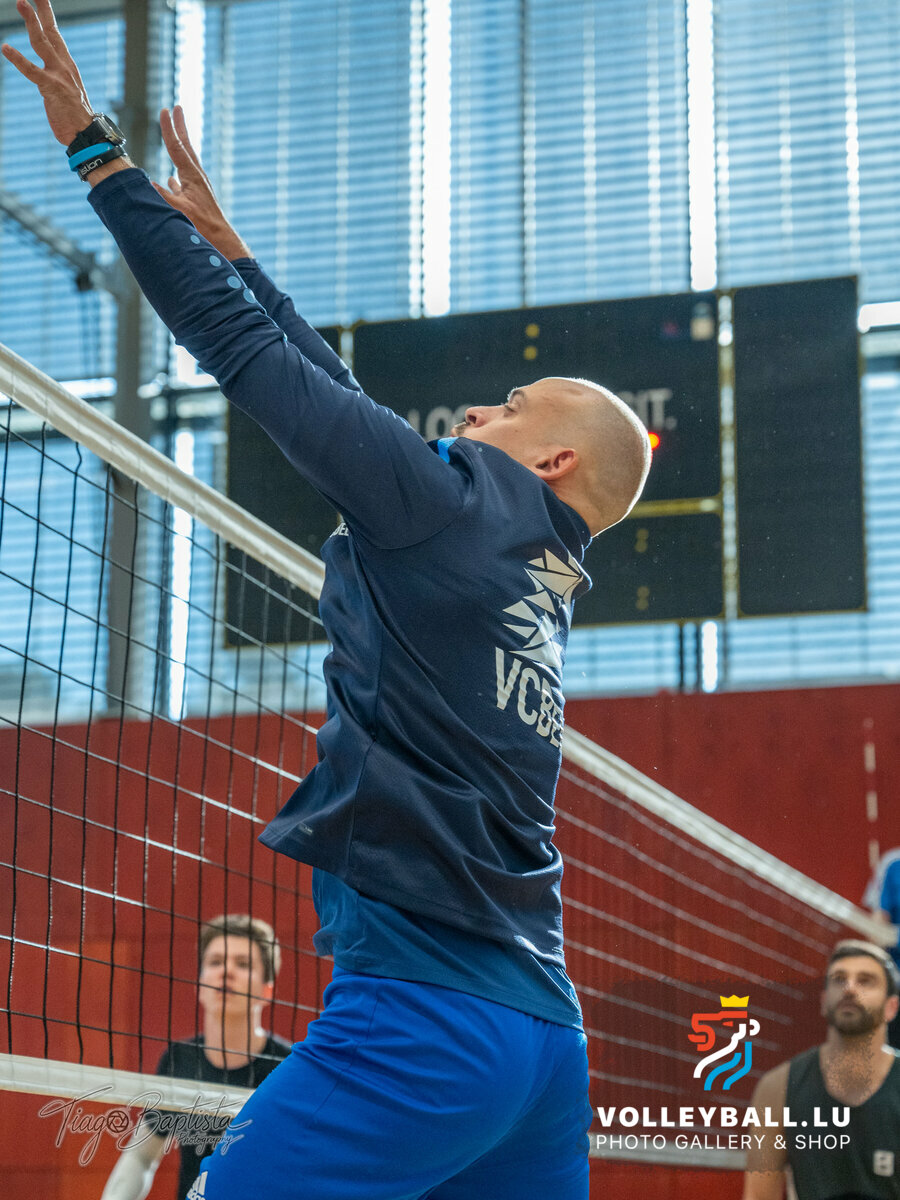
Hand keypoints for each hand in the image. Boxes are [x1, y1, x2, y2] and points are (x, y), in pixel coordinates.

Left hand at [1, 0, 92, 144]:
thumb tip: (49, 77)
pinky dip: (18, 59)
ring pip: (42, 43)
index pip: (55, 34)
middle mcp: (64, 66)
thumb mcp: (68, 92)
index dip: (46, 15)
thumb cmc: (77, 118)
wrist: (88, 136)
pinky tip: (5, 48)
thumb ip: (57, 79)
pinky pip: (32, 71)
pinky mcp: (51, 89)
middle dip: (41, 10)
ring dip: (31, 22)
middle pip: (50, 31)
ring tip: (20, 3)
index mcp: (67, 65)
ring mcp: (59, 76)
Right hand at [153, 106, 250, 259]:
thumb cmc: (203, 226)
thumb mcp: (180, 209)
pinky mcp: (195, 199)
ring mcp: (196, 187)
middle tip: (176, 108)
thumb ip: (163, 196)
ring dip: (178, 146)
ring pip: (184, 161)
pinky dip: (174, 176)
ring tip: (174, 134)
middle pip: (185, 147)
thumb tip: (148, 184)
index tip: (165, 110)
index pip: (177, 147)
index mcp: (193, 176)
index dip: (169, 129)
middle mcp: (196, 177)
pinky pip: (181, 182)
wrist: (221, 239)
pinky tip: (169, 179)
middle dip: (179, 127)